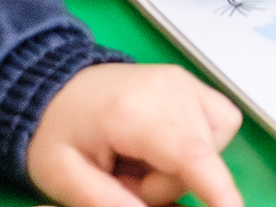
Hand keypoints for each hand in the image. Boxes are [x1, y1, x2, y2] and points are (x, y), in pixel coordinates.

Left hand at [25, 62, 241, 206]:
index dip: (218, 188)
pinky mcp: (193, 83)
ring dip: (185, 164)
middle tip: (124, 178)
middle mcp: (170, 89)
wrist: (55, 86)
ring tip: (143, 162)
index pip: (190, 154)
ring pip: (215, 141)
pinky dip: (201, 143)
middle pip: (199, 157)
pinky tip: (166, 146)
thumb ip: (106, 202)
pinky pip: (220, 120)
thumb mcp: (63, 177)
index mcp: (134, 112)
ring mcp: (186, 81)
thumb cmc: (56, 131)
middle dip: (166, 183)